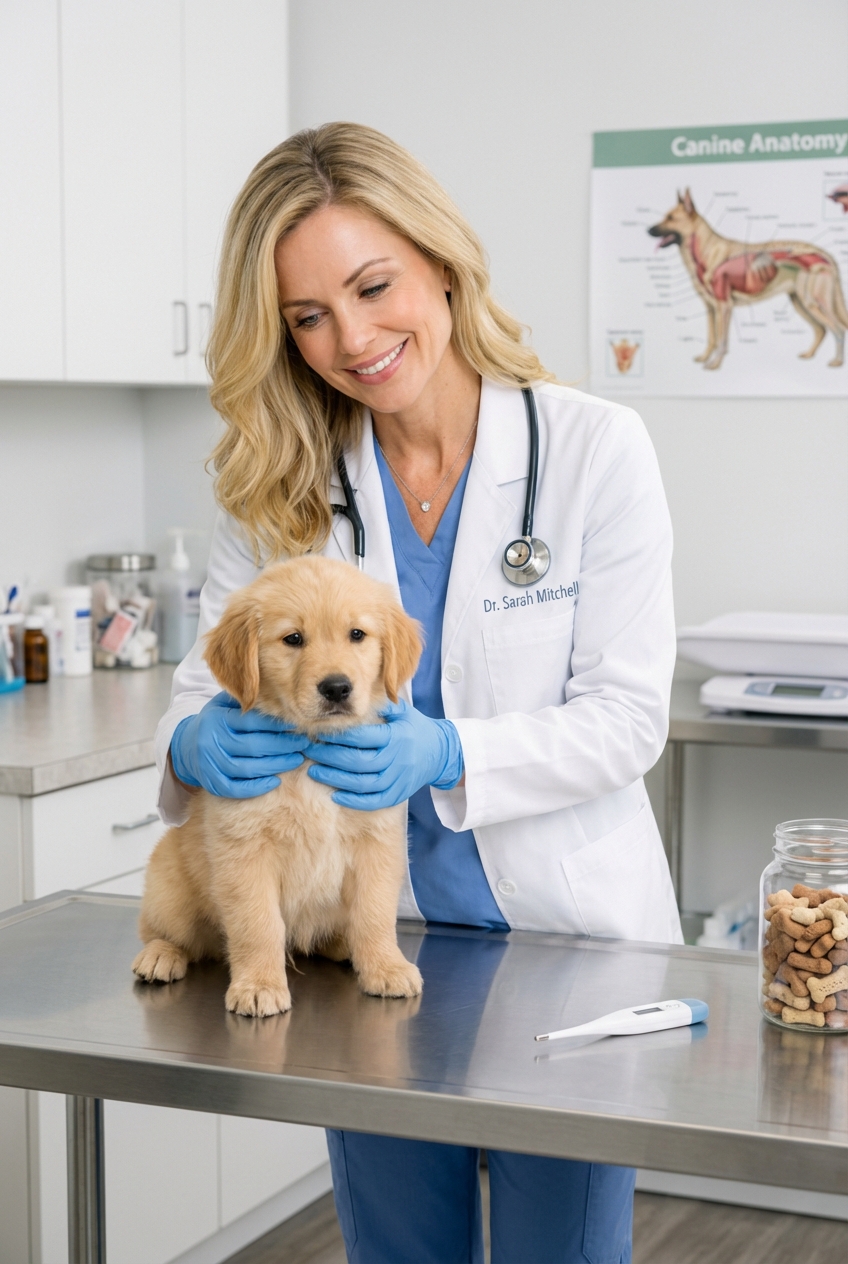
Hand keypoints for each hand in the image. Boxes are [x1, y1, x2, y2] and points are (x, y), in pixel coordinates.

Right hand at [171, 692, 308, 798]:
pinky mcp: (211, 783)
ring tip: (297, 759)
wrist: (186, 747)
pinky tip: (276, 781)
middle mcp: (212, 741)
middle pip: (254, 745)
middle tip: (305, 743)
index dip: (277, 724)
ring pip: (248, 768)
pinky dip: (257, 787)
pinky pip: (236, 788)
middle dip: (283, 745)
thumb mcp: (224, 704)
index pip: (251, 721)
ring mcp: (210, 764)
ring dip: (276, 765)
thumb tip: (275, 689)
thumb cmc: (215, 722)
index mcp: (218, 718)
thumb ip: (244, 698)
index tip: (298, 724)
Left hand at [304, 699, 462, 809]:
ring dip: (336, 779)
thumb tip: (357, 693)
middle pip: (358, 761)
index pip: (363, 737)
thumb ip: (382, 704)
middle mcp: (396, 759)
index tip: (320, 731)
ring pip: (362, 783)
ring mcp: (397, 779)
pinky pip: (374, 801)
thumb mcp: (403, 712)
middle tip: (310, 750)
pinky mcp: (398, 794)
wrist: (441, 753)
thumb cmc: (415, 728)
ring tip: (314, 771)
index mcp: (395, 736)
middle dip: (330, 757)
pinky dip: (354, 800)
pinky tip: (335, 795)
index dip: (339, 736)